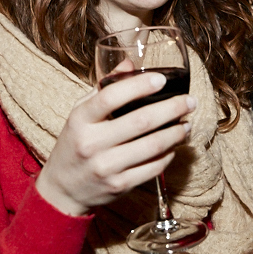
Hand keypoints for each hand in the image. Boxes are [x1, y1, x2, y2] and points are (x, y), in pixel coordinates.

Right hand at [34, 71, 196, 216]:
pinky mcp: (119, 185)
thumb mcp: (81, 114)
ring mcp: (106, 167)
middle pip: (140, 121)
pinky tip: (175, 145)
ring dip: (176, 133)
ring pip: (152, 146)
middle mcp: (91, 143)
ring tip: (187, 124)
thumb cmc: (75, 144)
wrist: (63, 189)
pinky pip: (153, 167)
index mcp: (80, 120)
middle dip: (172, 108)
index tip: (161, 79)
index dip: (139, 86)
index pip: (110, 97)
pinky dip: (169, 154)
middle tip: (189, 101)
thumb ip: (104, 89)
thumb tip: (130, 64)